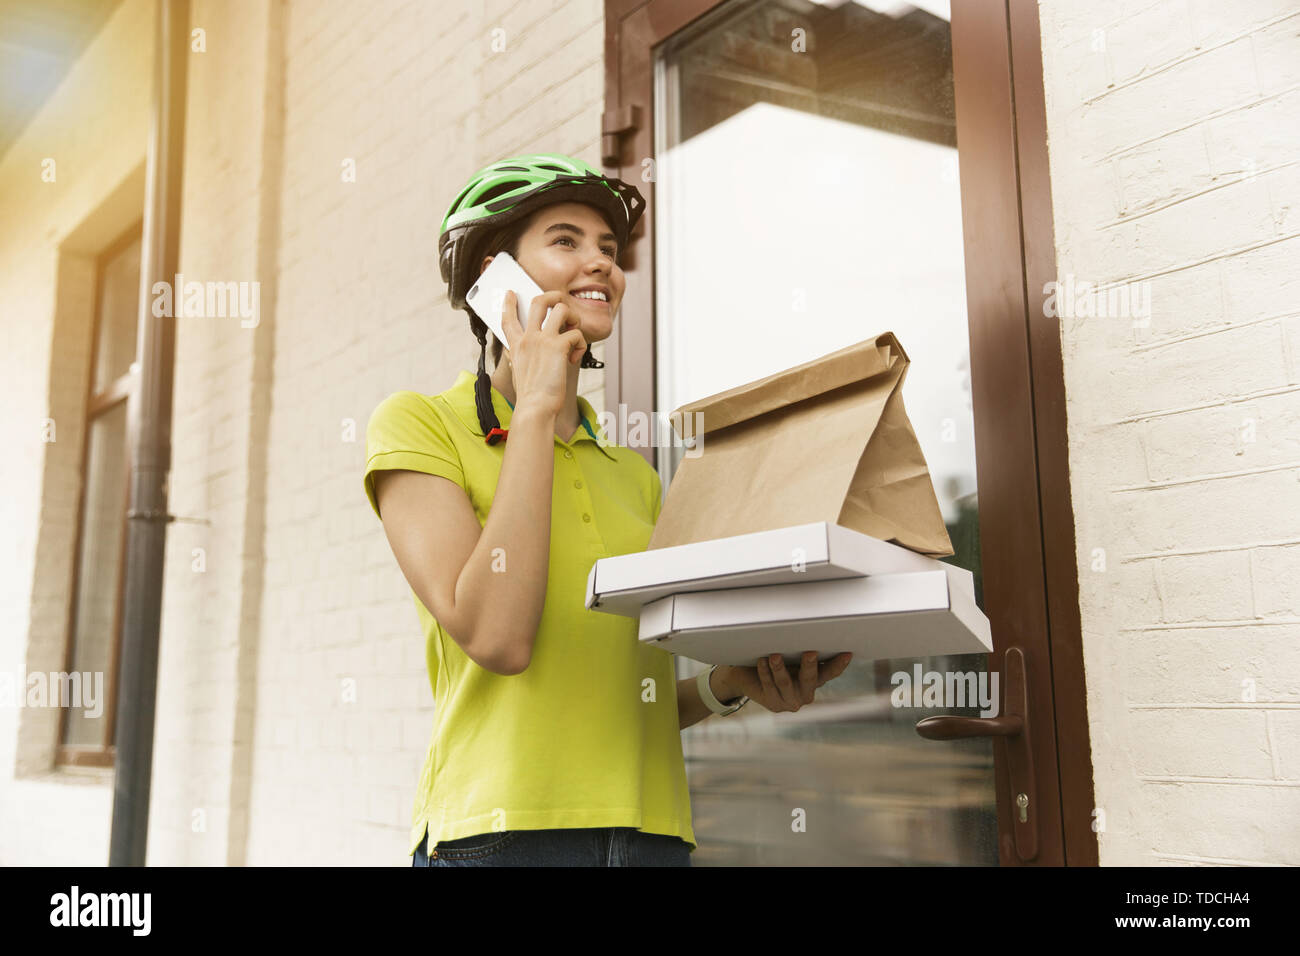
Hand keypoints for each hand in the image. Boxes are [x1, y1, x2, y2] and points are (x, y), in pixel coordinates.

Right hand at [500, 289, 587, 420]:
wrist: (535, 407)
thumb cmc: (530, 395)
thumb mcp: (518, 372)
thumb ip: (516, 357)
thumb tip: (513, 353)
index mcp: (516, 345)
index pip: (507, 318)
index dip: (508, 303)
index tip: (510, 293)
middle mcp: (528, 338)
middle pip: (538, 301)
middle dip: (553, 297)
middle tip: (560, 305)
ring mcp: (542, 340)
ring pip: (562, 309)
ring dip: (573, 318)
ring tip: (573, 332)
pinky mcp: (558, 346)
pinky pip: (576, 334)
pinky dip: (581, 345)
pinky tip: (574, 358)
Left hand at [717, 652, 851, 713]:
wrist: (751, 679)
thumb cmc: (776, 662)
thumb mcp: (791, 656)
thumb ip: (801, 649)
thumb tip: (808, 627)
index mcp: (816, 680)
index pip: (830, 673)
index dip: (839, 664)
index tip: (847, 653)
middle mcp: (806, 694)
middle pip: (810, 679)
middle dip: (810, 666)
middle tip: (810, 653)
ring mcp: (789, 701)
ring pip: (785, 683)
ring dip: (780, 669)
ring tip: (774, 656)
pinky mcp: (773, 703)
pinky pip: (768, 686)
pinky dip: (765, 673)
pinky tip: (762, 661)